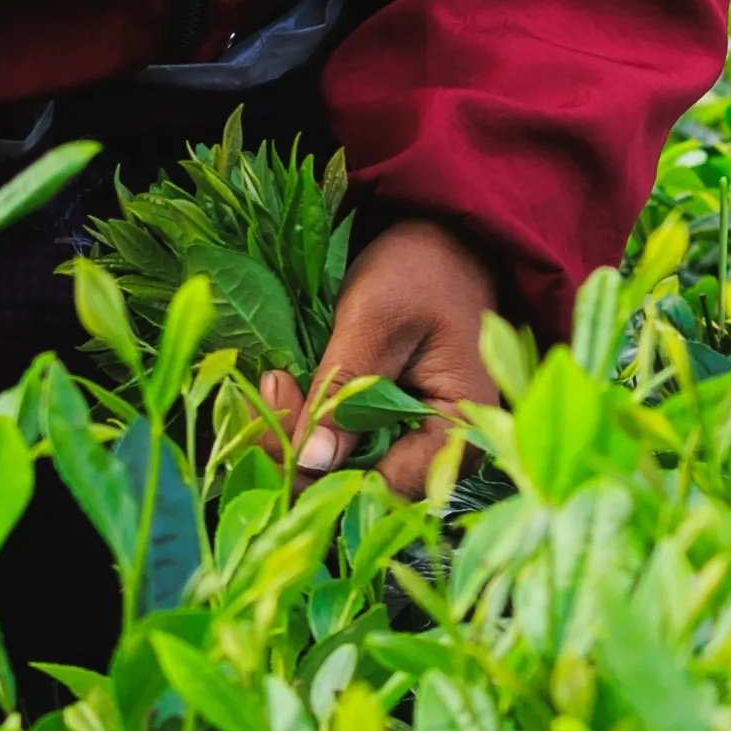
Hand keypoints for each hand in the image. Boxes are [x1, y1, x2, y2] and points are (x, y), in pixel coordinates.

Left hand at [261, 216, 505, 495]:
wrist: (444, 242)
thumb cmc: (422, 269)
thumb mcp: (377, 317)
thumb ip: (347, 387)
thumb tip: (313, 462)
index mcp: (459, 435)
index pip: (382, 489)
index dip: (320, 474)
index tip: (276, 422)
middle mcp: (442, 457)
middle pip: (357, 488)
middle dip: (299, 451)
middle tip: (271, 385)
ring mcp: (415, 447)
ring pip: (342, 472)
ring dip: (296, 437)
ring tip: (274, 381)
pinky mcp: (392, 431)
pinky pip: (343, 448)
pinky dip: (307, 425)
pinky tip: (284, 389)